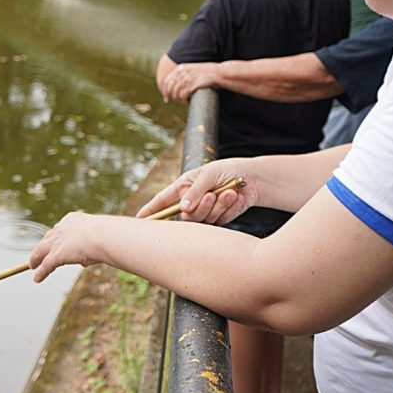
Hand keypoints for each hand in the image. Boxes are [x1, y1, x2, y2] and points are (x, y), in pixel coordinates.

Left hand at [29, 211, 106, 282]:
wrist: (104, 235)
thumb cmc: (108, 235)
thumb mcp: (99, 237)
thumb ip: (91, 246)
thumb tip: (88, 259)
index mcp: (72, 219)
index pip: (60, 228)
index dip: (56, 237)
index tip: (55, 242)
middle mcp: (61, 228)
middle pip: (48, 238)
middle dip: (43, 246)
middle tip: (40, 254)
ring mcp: (57, 242)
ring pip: (41, 251)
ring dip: (36, 259)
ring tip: (33, 265)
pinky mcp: (56, 255)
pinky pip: (45, 265)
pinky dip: (41, 273)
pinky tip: (37, 278)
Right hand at [136, 158, 258, 224]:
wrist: (253, 179)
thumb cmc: (228, 171)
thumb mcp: (209, 175)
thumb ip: (195, 192)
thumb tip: (183, 209)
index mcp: (183, 187)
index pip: (162, 201)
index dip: (150, 211)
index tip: (138, 220)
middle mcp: (191, 202)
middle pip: (186, 216)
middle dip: (201, 207)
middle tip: (212, 195)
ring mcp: (205, 213)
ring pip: (204, 221)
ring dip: (218, 205)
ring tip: (230, 192)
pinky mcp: (219, 220)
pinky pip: (219, 221)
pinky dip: (229, 208)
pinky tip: (236, 197)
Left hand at [160, 62, 219, 102]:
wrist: (219, 73)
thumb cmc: (206, 74)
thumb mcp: (192, 71)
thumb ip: (183, 76)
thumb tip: (174, 88)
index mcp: (180, 68)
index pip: (167, 81)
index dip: (165, 91)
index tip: (166, 99)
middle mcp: (183, 72)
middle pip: (170, 88)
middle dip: (170, 96)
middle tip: (172, 102)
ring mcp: (188, 78)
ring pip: (176, 93)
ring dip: (179, 99)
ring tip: (184, 101)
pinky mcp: (193, 84)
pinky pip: (184, 95)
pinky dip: (184, 100)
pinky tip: (188, 102)